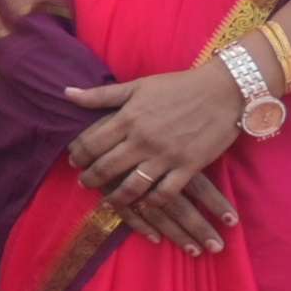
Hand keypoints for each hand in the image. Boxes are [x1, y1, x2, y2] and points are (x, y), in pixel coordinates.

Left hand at [63, 67, 249, 242]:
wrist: (224, 91)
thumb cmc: (179, 86)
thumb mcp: (138, 86)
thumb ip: (101, 95)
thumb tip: (66, 92)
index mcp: (128, 118)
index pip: (91, 143)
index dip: (78, 155)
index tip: (73, 161)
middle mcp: (143, 140)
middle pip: (106, 167)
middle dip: (90, 179)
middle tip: (83, 184)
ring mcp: (166, 155)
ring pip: (131, 186)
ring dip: (116, 197)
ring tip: (107, 201)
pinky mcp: (189, 166)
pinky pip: (164, 193)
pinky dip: (151, 203)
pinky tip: (143, 205)